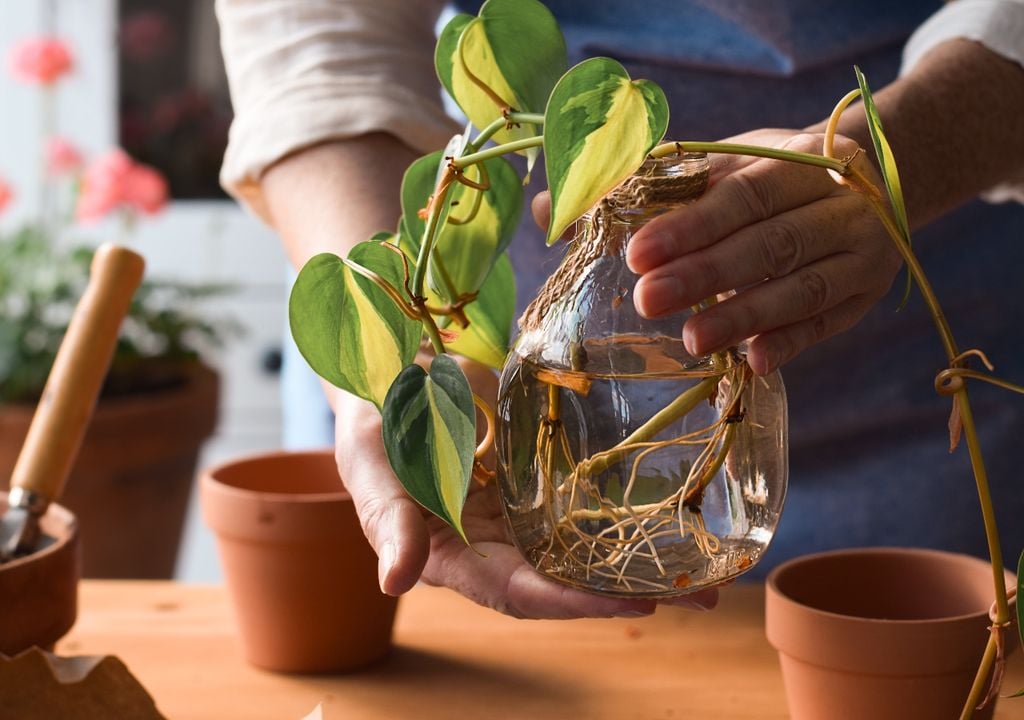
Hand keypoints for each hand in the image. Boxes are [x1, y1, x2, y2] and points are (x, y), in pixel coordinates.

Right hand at [332, 356, 717, 618]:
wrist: (392, 373)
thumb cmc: (370, 424)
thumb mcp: (371, 468)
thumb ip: (387, 522)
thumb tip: (393, 584)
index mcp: (454, 558)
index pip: (519, 593)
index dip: (572, 602)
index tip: (635, 604)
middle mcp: (496, 546)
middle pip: (569, 581)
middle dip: (634, 592)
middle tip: (706, 598)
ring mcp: (522, 514)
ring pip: (587, 547)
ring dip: (646, 560)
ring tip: (714, 570)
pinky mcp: (539, 479)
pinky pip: (587, 501)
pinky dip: (630, 513)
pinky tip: (678, 513)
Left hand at [535, 130, 901, 375]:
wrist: (872, 179)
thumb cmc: (769, 178)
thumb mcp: (718, 166)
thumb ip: (642, 188)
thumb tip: (549, 210)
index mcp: (794, 161)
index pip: (739, 195)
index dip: (689, 225)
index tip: (635, 254)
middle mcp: (835, 205)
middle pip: (768, 244)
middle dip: (705, 274)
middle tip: (646, 301)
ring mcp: (859, 253)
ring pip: (802, 289)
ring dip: (744, 316)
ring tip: (690, 340)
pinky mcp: (864, 296)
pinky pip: (828, 324)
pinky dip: (792, 343)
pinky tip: (754, 362)